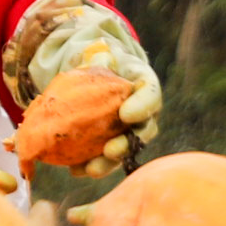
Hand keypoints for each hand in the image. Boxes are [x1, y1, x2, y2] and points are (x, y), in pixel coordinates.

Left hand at [15, 0, 163, 177]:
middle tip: (110, 150)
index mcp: (142, 87)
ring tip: (91, 169)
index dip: (142, 106)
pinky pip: (106, 160)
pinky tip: (74, 169)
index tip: (126, 114)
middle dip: (127, 144)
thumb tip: (95, 56)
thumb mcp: (97, 60)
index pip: (150, 95)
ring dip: (109, 163)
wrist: (96, 79)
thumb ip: (94, 61)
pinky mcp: (114, 147)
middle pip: (143, 132)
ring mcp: (130, 133)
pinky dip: (91, 165)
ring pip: (126, 152)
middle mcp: (143, 114)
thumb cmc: (99, 68)